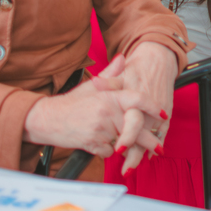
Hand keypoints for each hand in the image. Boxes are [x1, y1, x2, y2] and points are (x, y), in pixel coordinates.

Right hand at [23, 56, 164, 157]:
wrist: (47, 118)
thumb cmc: (72, 103)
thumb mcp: (92, 86)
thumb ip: (111, 74)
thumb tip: (122, 57)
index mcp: (109, 95)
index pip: (138, 99)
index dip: (153, 108)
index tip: (164, 115)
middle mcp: (107, 111)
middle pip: (136, 127)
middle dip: (149, 141)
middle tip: (159, 148)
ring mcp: (100, 128)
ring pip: (123, 142)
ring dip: (126, 148)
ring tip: (132, 153)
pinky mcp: (92, 143)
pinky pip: (108, 152)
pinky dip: (107, 151)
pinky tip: (100, 145)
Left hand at [105, 43, 179, 172]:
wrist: (158, 60)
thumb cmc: (137, 68)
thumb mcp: (121, 74)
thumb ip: (108, 81)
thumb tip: (94, 81)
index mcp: (137, 99)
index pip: (133, 123)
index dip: (126, 138)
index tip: (118, 150)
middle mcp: (149, 108)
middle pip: (143, 136)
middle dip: (135, 155)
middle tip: (125, 170)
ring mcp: (159, 112)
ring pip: (152, 137)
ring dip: (143, 153)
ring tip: (132, 168)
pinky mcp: (165, 113)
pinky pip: (162, 133)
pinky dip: (155, 144)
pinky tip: (147, 156)